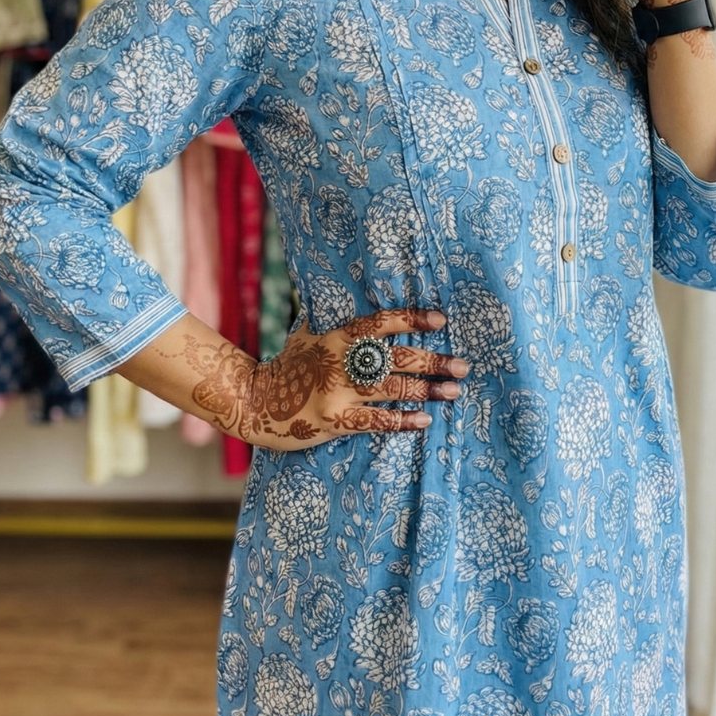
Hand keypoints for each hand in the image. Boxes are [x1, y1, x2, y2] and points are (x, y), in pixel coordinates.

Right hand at [183, 308, 465, 450]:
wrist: (253, 403)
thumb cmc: (285, 366)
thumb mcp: (306, 335)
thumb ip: (331, 322)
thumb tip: (350, 294)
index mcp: (336, 337)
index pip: (380, 323)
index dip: (412, 320)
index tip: (440, 320)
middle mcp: (339, 362)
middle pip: (396, 358)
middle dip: (433, 361)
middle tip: (462, 365)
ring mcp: (337, 392)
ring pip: (391, 389)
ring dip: (427, 390)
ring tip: (453, 391)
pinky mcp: (334, 421)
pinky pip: (376, 421)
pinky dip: (402, 420)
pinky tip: (425, 419)